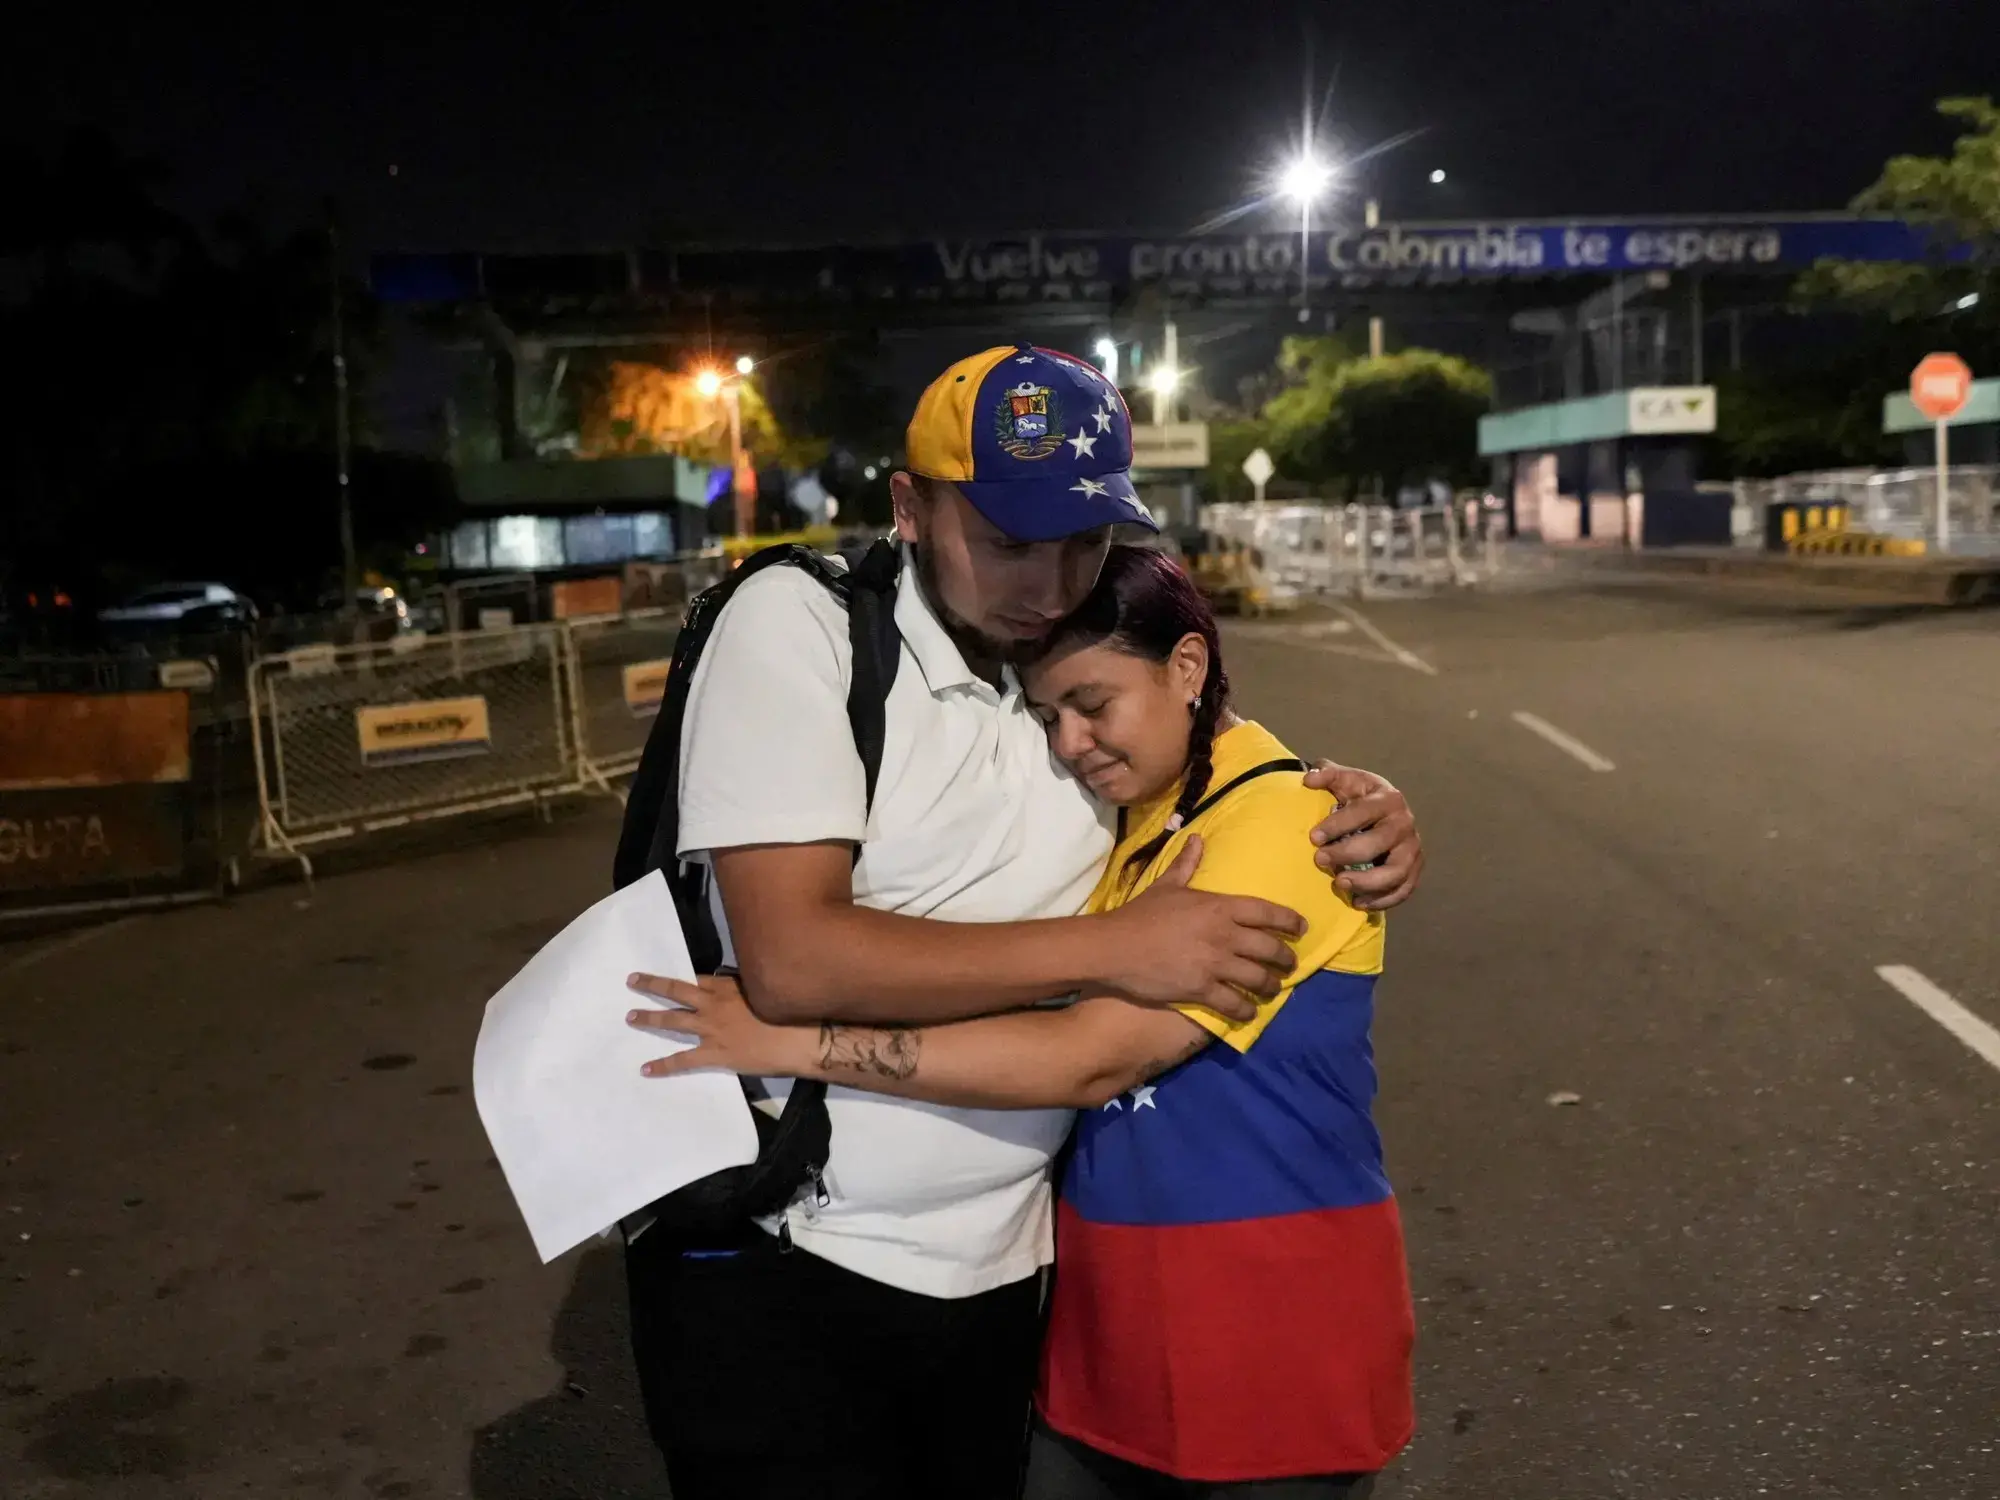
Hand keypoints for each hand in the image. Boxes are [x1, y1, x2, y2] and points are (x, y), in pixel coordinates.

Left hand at [625, 972, 816, 1078]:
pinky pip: (682, 1059)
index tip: (669, 976)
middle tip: (632, 981)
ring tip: (630, 1017)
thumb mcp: (765, 991)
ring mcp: (710, 1029)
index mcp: (728, 987)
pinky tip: (646, 1069)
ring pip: (672, 1020)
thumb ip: (747, 990)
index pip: (698, 979)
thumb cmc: (788, 1013)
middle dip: (653, 984)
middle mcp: (713, 1004)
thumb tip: (740, 990)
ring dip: (649, 1018)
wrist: (799, 1038)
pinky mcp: (713, 1053)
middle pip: (676, 990)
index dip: (682, 978)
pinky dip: (663, 1065)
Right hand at [1097, 836, 1305, 1021]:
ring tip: (1272, 990)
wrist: (1114, 946)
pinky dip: (1245, 1010)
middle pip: (1270, 949)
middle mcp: (1224, 935)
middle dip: (1286, 960)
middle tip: (1290, 966)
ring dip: (1270, 987)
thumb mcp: (1167, 885)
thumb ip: (1187, 864)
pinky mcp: (1201, 989)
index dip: (1290, 921)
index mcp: (1219, 906)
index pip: (1268, 912)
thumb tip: (1197, 838)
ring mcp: (1214, 964)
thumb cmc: (1141, 914)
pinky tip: (1248, 1012)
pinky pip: (1234, 1004)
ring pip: (1258, 979)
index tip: (1301, 928)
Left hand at [1303, 761, 1423, 911]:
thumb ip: (1328, 775)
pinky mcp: (1415, 870)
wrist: (1385, 813)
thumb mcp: (1346, 781)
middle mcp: (1405, 823)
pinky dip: (1382, 900)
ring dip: (1367, 882)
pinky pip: (1403, 890)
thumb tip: (1309, 780)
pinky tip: (1358, 902)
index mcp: (1388, 799)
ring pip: (1395, 872)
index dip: (1338, 825)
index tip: (1313, 837)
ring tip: (1339, 884)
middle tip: (1319, 860)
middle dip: (1346, 853)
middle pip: (1378, 843)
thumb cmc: (1359, 797)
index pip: (1363, 812)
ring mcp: (1413, 849)